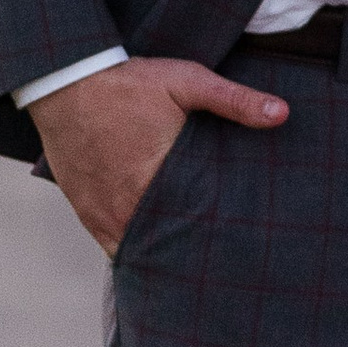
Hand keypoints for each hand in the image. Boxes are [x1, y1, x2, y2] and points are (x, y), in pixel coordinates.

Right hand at [29, 55, 287, 256]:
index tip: (241, 242)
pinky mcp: (87, 212)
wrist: (64, 81)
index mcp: (162, 176)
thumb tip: (282, 114)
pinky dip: (134, 252)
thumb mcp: (187, 81)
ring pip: (142, 250)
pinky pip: (113, 247)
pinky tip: (154, 259)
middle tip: (223, 262)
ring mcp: (106, 212)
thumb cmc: (129, 81)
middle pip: (172, 242)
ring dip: (164, 254)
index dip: (220, 235)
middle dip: (195, 251)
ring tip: (193, 265)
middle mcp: (132, 203)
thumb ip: (235, 101)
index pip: (200, 222)